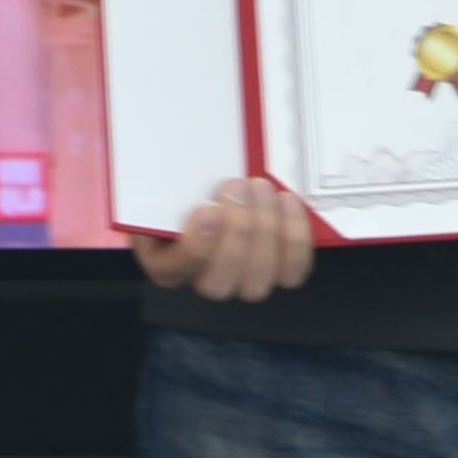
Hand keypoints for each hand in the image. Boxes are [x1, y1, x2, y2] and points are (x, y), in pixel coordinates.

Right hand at [130, 177, 318, 304]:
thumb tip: (173, 174)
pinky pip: (291, 271)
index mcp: (164, 260)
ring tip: (261, 190)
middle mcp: (202, 278)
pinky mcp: (275, 272)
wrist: (220, 187)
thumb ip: (168, 183)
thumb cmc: (188, 186)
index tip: (207, 210)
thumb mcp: (168, 179)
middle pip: (219, 283)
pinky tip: (286, 204)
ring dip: (265, 232)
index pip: (171, 271)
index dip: (195, 245)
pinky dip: (294, 238)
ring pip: (256, 282)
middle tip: (237, 189)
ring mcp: (240, 280)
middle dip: (236, 233)